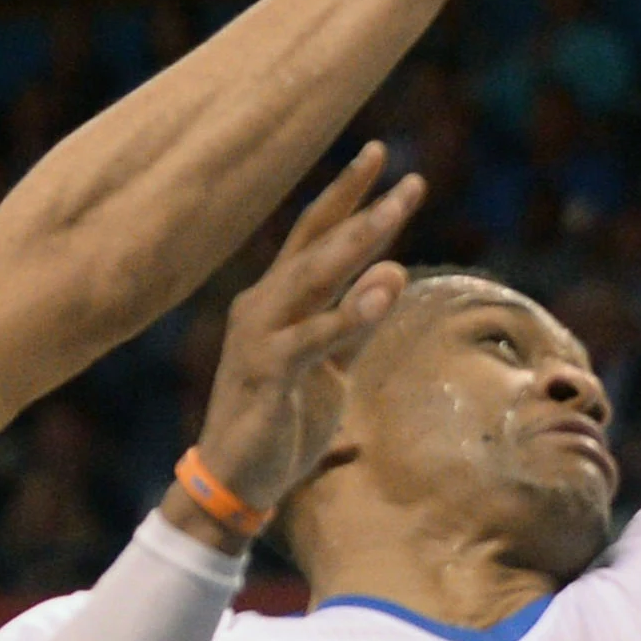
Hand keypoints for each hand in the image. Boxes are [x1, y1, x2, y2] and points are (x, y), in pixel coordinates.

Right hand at [182, 145, 425, 538]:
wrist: (236, 483)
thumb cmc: (282, 424)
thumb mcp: (332, 368)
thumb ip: (358, 322)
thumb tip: (394, 273)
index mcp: (279, 302)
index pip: (317, 237)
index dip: (349, 196)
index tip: (382, 157)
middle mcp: (264, 306)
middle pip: (316, 243)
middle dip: (360, 206)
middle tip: (404, 175)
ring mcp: (261, 335)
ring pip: (311, 276)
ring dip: (356, 244)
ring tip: (394, 213)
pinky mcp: (266, 372)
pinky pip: (311, 336)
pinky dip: (347, 314)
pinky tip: (383, 290)